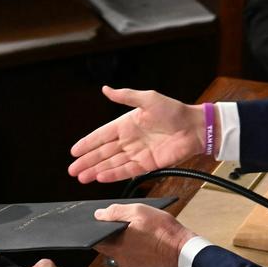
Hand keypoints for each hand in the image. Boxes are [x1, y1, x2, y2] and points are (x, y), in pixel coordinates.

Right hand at [68, 86, 207, 183]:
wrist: (195, 128)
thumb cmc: (174, 111)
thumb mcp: (148, 99)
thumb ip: (125, 97)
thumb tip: (105, 89)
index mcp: (126, 123)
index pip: (102, 135)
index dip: (87, 143)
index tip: (74, 151)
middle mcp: (129, 140)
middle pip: (103, 153)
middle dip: (87, 161)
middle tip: (72, 170)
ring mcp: (137, 153)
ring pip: (112, 163)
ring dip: (96, 170)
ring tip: (82, 177)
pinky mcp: (148, 165)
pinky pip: (127, 170)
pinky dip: (113, 174)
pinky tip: (100, 178)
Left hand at [93, 203, 194, 266]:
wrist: (183, 251)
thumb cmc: (163, 231)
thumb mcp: (138, 211)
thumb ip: (115, 212)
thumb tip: (99, 214)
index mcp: (116, 246)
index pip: (95, 239)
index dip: (95, 229)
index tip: (99, 221)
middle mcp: (120, 260)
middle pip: (107, 245)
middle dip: (111, 234)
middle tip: (123, 223)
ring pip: (118, 251)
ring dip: (123, 241)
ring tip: (137, 230)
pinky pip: (129, 257)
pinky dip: (132, 249)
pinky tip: (143, 240)